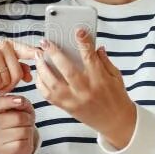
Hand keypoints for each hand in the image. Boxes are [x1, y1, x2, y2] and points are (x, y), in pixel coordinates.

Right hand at [0, 40, 37, 93]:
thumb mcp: (1, 66)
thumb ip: (17, 68)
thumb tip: (30, 75)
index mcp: (9, 45)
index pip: (27, 50)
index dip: (37, 54)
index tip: (44, 54)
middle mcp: (3, 46)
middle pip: (18, 73)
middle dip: (10, 84)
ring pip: (8, 79)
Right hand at [0, 95, 37, 153]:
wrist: (14, 142)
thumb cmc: (18, 122)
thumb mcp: (21, 108)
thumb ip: (22, 102)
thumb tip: (20, 101)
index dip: (10, 101)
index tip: (20, 101)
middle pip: (19, 118)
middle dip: (28, 119)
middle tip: (25, 122)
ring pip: (23, 131)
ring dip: (29, 130)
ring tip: (23, 131)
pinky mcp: (3, 150)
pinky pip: (23, 143)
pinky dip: (27, 141)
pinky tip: (21, 141)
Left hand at [35, 29, 135, 148]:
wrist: (116, 122)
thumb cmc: (117, 97)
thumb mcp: (116, 77)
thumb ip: (105, 61)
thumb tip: (97, 47)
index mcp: (100, 80)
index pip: (90, 58)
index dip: (84, 43)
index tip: (78, 31)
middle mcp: (86, 90)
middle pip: (67, 69)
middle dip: (54, 54)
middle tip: (45, 42)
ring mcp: (74, 100)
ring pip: (53, 83)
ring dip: (43, 68)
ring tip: (38, 56)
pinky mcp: (67, 108)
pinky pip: (49, 96)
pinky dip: (41, 84)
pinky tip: (39, 74)